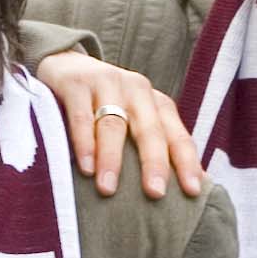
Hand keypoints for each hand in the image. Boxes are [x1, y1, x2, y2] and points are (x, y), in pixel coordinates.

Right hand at [43, 51, 204, 199]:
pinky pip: (82, 118)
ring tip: (108, 190)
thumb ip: (155, 147)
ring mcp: (107, 83)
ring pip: (113, 125)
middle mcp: (137, 90)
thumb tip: (189, 190)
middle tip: (155, 193)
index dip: (187, 163)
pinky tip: (85, 168)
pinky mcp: (76, 83)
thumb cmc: (104, 105)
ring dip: (111, 159)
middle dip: (154, 163)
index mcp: (156, 103)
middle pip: (150, 130)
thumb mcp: (134, 119)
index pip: (178, 136)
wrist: (63, 63)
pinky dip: (84, 143)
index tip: (193, 191)